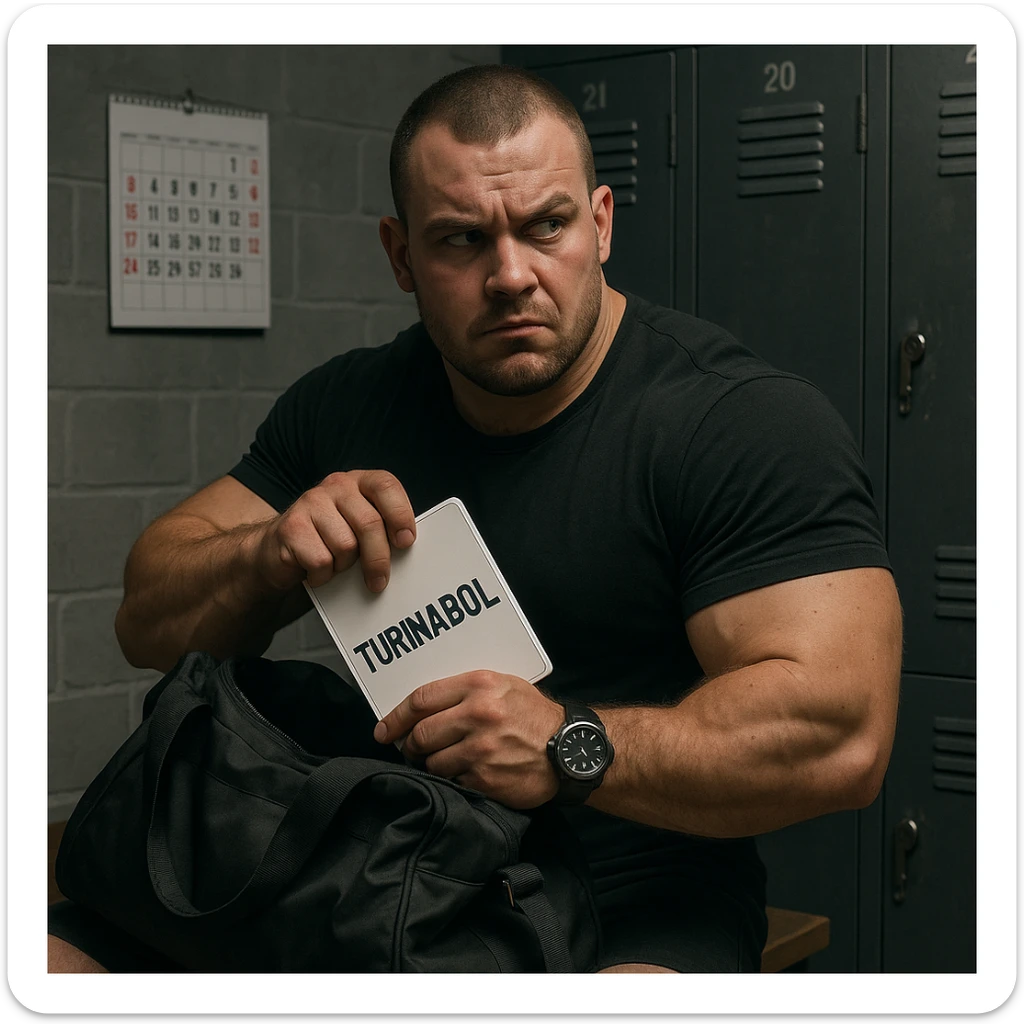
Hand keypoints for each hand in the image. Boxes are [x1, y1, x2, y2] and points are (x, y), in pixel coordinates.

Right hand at [250, 470, 416, 592]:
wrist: (278, 549)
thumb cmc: (329, 540)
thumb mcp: (359, 527)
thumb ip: (382, 529)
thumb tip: (405, 549)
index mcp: (359, 481)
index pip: (386, 486)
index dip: (400, 514)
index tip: (406, 542)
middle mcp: (335, 486)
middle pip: (369, 523)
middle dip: (378, 559)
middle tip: (379, 581)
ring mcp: (310, 503)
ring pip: (346, 546)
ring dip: (344, 566)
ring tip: (335, 564)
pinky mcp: (291, 527)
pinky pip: (321, 561)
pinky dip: (322, 575)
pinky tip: (316, 570)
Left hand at [374, 670, 565, 809]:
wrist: (570, 750)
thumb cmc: (534, 716)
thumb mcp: (504, 686)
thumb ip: (465, 691)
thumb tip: (421, 707)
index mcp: (480, 685)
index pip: (421, 699)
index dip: (395, 716)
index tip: (383, 728)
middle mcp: (478, 714)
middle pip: (420, 733)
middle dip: (410, 745)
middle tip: (412, 749)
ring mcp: (481, 749)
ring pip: (431, 762)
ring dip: (432, 765)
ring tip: (445, 761)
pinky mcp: (485, 779)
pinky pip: (452, 781)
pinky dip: (453, 780)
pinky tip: (466, 774)